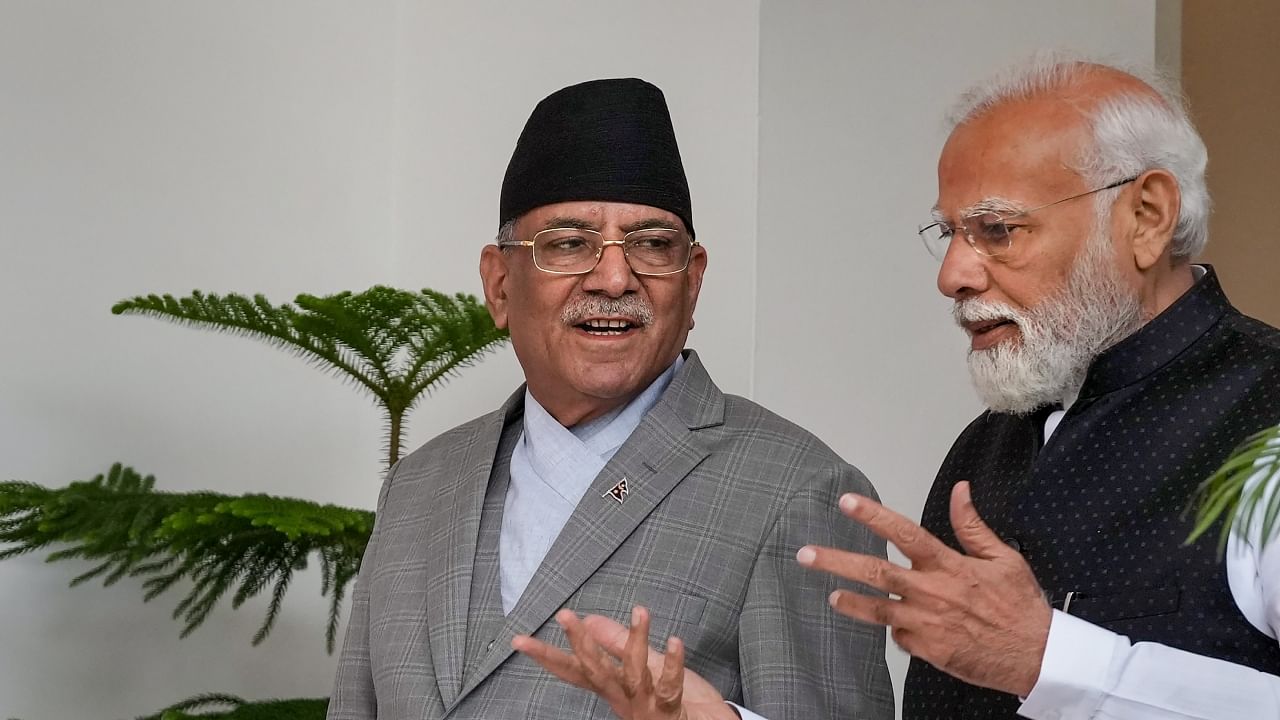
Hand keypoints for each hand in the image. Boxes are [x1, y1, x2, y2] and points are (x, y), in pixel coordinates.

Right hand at [512, 606, 736, 719]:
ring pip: (633, 675)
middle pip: (595, 671)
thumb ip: (617, 645)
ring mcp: (644, 708)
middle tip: (564, 615)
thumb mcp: (643, 668)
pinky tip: (675, 642)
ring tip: (639, 611)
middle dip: (579, 643)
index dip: (546, 655)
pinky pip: (669, 687)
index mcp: (613, 689)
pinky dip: (672, 664)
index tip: (519, 640)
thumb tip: (590, 618)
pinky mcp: (669, 713)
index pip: (574, 669)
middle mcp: (623, 700)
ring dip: (635, 642)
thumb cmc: (674, 703)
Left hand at [796, 481, 1051, 696]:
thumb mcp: (1004, 558)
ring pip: (877, 610)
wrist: (1037, 656)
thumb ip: (973, 526)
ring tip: (830, 595)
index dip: (873, 516)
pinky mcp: (928, 650)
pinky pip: (900, 637)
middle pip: (875, 572)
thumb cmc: (1021, 606)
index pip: (904, 533)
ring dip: (851, 602)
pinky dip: (895, 629)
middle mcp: (932, 592)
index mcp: (949, 565)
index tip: (846, 502)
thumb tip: (960, 490)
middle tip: (806, 554)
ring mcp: (926, 623)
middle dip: (836, 562)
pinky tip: (895, 625)